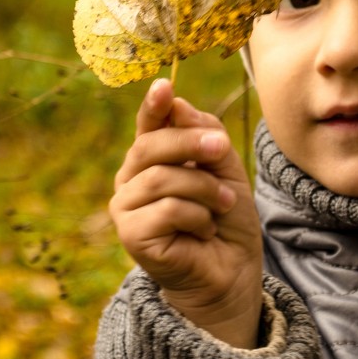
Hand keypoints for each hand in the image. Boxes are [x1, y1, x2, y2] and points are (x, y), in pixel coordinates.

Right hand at [109, 78, 264, 347]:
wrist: (231, 272)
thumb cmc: (225, 219)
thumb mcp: (225, 169)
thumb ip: (205, 137)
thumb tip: (177, 105)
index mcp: (151, 159)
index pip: (148, 125)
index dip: (153, 104)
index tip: (164, 86)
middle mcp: (131, 179)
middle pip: (151, 146)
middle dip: (190, 143)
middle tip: (221, 148)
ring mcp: (126, 207)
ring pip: (162, 178)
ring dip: (203, 189)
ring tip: (221, 205)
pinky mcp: (131, 235)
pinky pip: (167, 210)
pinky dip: (197, 217)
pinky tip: (204, 231)